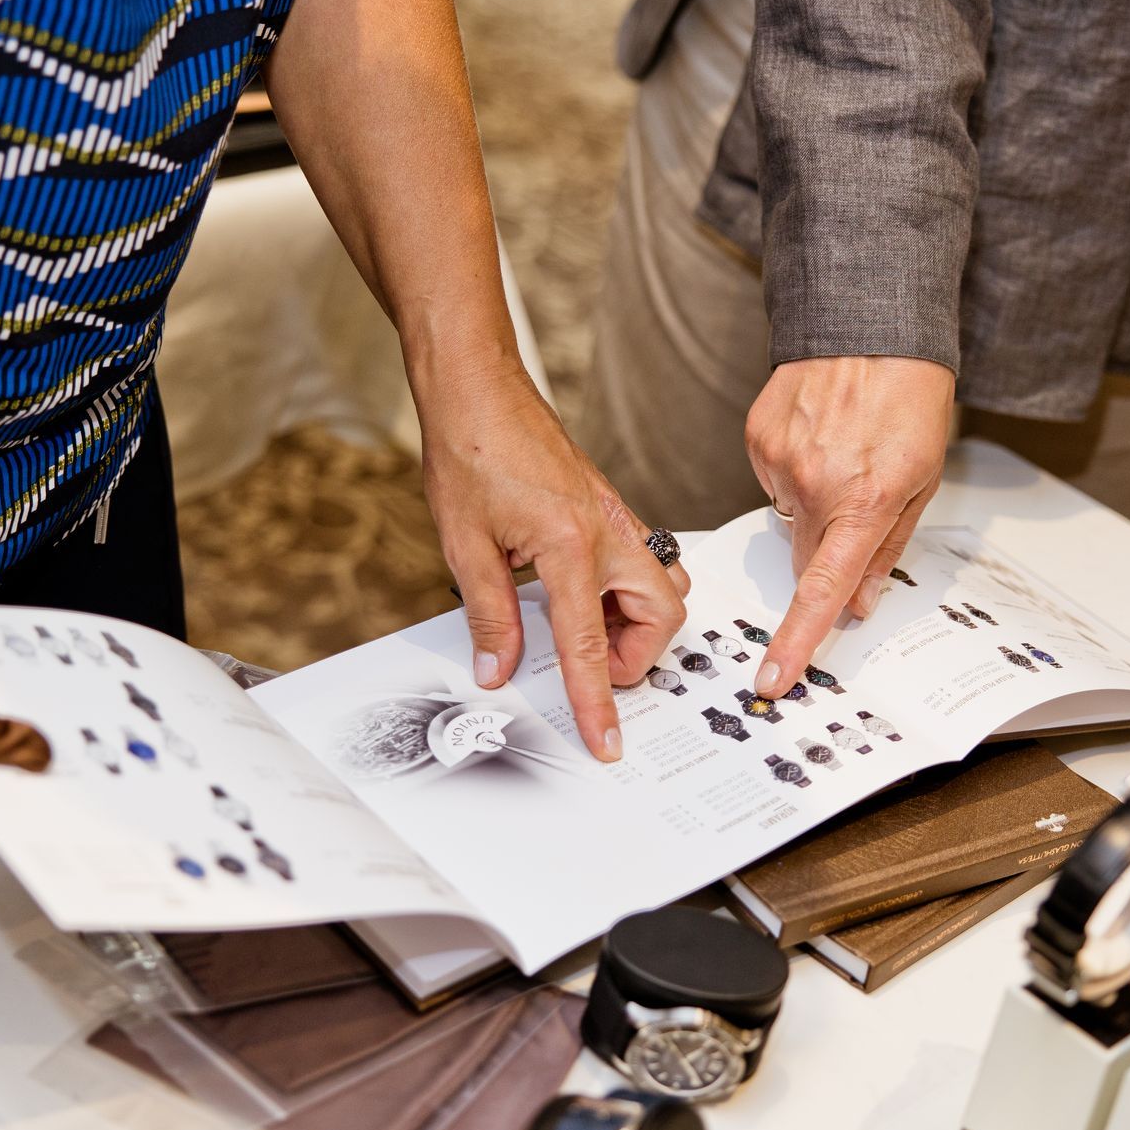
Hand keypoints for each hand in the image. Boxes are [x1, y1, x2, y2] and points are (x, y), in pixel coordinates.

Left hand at [417, 350, 687, 760]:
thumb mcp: (465, 545)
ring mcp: (617, 518)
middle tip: (587, 662)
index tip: (605, 741)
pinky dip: (623, 591)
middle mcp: (610, 531)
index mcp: (572, 545)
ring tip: (582, 625)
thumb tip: (498, 668)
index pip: (591, 646)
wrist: (478, 388)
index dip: (596, 702)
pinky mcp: (611, 509)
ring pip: (664, 587)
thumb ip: (489, 614)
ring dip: (636, 621)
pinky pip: (642, 563)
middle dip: (635, 655)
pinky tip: (576, 591)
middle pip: (663, 617)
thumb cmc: (470, 451)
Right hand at [743, 356, 954, 697]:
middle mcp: (815, 483)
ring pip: (790, 516)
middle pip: (805, 557)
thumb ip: (888, 546)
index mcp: (865, 500)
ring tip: (844, 452)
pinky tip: (820, 435)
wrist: (871, 324)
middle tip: (858, 504)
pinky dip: (795, 469)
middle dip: (828, 549)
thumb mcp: (923, 477)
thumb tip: (859, 601)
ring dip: (814, 502)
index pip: (822, 588)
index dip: (796, 639)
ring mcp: (780, 459)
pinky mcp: (758, 437)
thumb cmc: (910, 397)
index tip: (773, 677)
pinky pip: (773, 479)